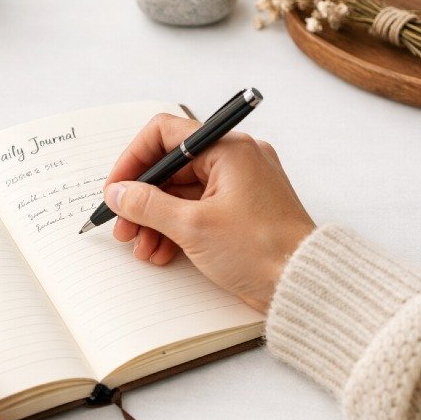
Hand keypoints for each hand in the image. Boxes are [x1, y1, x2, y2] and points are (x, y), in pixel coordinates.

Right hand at [103, 113, 314, 312]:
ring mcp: (238, 186)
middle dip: (141, 200)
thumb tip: (118, 193)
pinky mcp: (239, 212)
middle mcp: (235, 160)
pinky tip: (161, 252)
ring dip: (154, 220)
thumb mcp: (192, 226)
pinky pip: (197, 211)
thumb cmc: (261, 250)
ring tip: (141, 247)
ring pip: (181, 193)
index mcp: (229, 149)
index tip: (117, 188)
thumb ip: (147, 205)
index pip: (166, 134)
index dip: (134, 159)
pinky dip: (175, 229)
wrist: (303, 285)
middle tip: (123, 226)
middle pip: (171, 169)